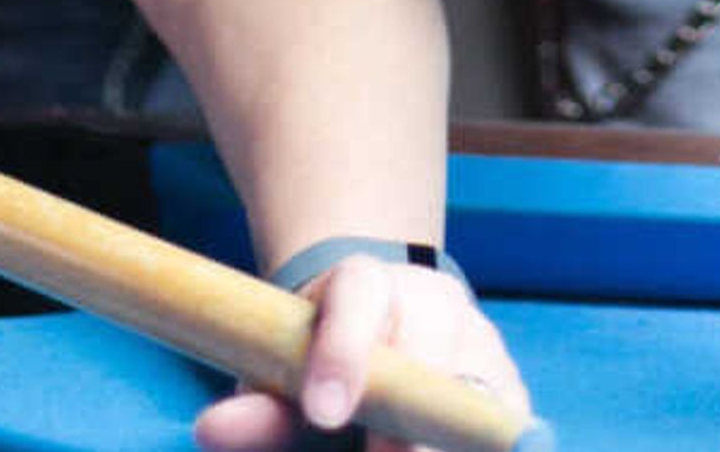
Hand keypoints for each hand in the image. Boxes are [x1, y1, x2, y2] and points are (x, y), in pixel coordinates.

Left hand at [192, 254, 526, 451]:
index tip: (323, 414)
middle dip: (414, 411)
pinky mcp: (508, 389)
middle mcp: (433, 302)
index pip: (359, 298)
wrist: (374, 330)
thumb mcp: (279, 375)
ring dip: (452, 438)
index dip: (344, 352)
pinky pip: (505, 424)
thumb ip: (256, 406)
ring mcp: (479, 343)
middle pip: (435, 340)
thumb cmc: (316, 363)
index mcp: (367, 283)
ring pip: (483, 388)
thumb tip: (211, 429)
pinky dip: (481, 446)